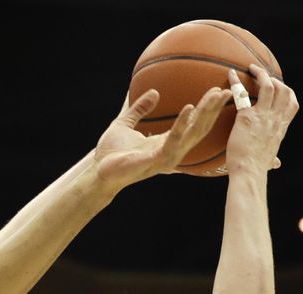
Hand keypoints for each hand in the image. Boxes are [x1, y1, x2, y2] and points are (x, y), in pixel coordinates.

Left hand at [94, 85, 230, 188]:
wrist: (98, 171)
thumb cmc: (110, 153)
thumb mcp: (125, 124)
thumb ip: (139, 109)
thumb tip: (154, 92)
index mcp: (167, 142)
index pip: (194, 125)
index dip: (207, 109)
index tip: (219, 91)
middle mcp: (171, 150)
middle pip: (200, 128)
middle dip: (214, 110)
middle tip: (228, 90)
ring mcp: (165, 156)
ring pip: (192, 133)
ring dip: (205, 113)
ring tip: (215, 95)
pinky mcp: (156, 160)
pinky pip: (173, 140)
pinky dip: (182, 124)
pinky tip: (189, 108)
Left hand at [226, 64, 297, 174]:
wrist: (248, 171)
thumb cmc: (255, 169)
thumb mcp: (269, 159)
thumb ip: (272, 158)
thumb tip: (276, 163)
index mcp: (281, 127)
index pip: (292, 104)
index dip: (287, 92)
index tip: (280, 87)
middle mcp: (275, 119)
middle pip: (283, 90)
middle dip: (274, 79)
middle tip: (261, 74)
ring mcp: (263, 116)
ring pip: (268, 86)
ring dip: (260, 74)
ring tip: (251, 68)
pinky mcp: (247, 117)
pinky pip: (242, 95)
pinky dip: (236, 83)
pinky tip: (230, 74)